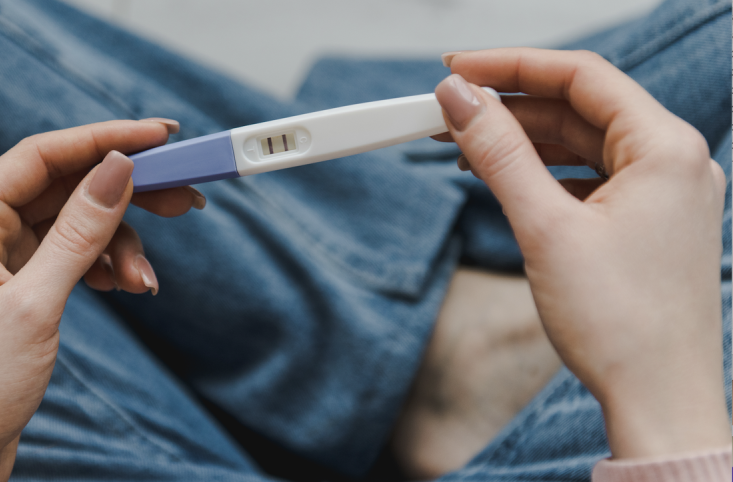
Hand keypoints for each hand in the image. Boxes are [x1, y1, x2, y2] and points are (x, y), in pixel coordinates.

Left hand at [0, 119, 199, 480]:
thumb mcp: (33, 306)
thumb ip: (79, 234)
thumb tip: (118, 170)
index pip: (42, 156)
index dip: (104, 139)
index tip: (160, 136)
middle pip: (65, 187)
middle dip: (125, 193)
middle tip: (183, 199)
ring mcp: (0, 260)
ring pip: (76, 226)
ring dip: (120, 247)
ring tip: (145, 284)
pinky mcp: (19, 287)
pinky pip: (73, 257)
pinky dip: (105, 267)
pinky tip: (125, 287)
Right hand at [433, 49, 727, 458]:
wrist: (657, 401)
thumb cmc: (623, 327)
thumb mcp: (546, 228)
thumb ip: (498, 154)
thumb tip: (460, 101)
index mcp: (666, 149)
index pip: (580, 76)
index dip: (511, 65)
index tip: (457, 70)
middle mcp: (672, 163)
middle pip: (578, 107)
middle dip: (508, 106)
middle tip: (447, 110)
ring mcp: (661, 194)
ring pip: (580, 142)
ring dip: (521, 140)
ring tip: (463, 145)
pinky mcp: (645, 223)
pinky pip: (587, 176)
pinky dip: (542, 172)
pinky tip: (503, 177)